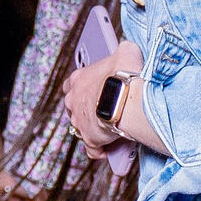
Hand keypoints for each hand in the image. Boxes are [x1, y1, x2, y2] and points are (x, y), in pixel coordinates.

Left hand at [64, 38, 155, 158]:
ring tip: (110, 128)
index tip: (94, 89)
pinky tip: (108, 149)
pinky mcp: (90, 139)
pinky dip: (99, 150)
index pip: (72, 83)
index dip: (83, 86)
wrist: (128, 99)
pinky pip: (92, 148)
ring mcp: (80, 121)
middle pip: (73, 106)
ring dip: (93, 128)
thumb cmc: (125, 74)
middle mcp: (73, 100)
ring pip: (81, 127)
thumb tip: (128, 51)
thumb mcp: (126, 52)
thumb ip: (124, 51)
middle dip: (86, 108)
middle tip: (104, 108)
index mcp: (79, 79)